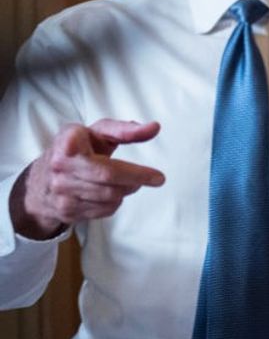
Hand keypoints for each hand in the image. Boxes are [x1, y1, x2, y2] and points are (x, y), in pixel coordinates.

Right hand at [10, 119, 163, 239]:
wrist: (41, 179)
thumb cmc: (78, 149)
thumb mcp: (97, 133)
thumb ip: (125, 130)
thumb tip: (155, 127)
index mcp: (68, 142)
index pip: (107, 163)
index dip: (134, 172)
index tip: (158, 177)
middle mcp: (61, 166)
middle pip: (109, 180)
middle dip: (137, 180)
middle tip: (155, 178)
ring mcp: (61, 191)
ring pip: (109, 197)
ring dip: (126, 190)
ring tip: (129, 182)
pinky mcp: (65, 210)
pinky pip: (103, 211)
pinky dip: (114, 203)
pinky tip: (111, 193)